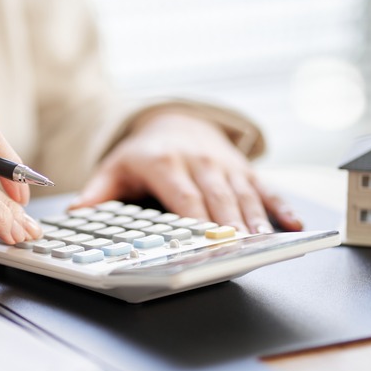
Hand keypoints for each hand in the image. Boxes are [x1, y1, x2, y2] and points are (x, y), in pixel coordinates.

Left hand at [71, 112, 302, 232]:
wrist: (174, 120)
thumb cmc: (144, 152)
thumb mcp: (116, 167)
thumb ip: (99, 191)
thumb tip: (77, 212)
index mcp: (164, 163)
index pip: (182, 195)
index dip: (194, 218)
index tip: (202, 240)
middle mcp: (198, 161)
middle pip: (216, 197)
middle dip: (229, 224)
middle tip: (238, 249)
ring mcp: (223, 164)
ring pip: (242, 193)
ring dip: (254, 219)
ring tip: (263, 242)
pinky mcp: (242, 168)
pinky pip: (264, 187)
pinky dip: (280, 206)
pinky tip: (293, 224)